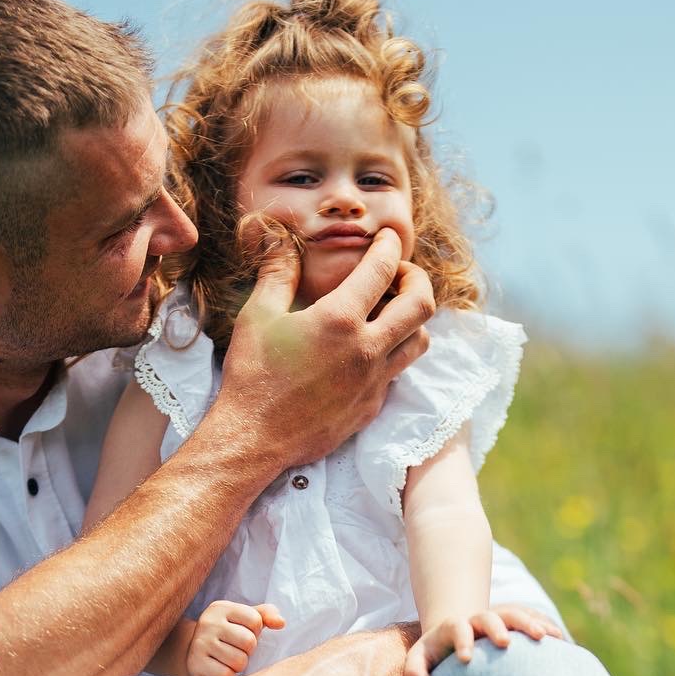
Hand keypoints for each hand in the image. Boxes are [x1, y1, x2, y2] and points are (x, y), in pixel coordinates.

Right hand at [185, 600, 284, 675]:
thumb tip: (281, 623)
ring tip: (227, 659)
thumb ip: (266, 614)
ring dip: (238, 664)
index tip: (243, 633)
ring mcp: (200, 644)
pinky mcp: (197, 664)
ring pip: (239, 661)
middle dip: (248, 650)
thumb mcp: (245, 619)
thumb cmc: (228, 635)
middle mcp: (208, 623)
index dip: (256, 631)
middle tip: (236, 649)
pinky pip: (226, 675)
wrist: (193, 654)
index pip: (256, 620)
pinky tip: (219, 668)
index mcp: (221, 608)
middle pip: (249, 641)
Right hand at [215, 229, 432, 472]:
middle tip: (399, 274)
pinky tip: (368, 350)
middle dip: (417, 279)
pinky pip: (396, 373)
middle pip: (422, 305)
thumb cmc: (252, 374)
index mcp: (340, 320)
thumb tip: (278, 237)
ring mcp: (373, 382)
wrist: (254, 438)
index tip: (387, 239)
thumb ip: (277, 272)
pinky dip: (391, 354)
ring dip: (412, 320)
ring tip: (390, 311)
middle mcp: (367, 349)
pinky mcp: (370, 407)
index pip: (383, 269)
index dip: (389, 245)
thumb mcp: (258, 315)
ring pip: (419, 342)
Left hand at [404, 605, 563, 675]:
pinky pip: (534, 618)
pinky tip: (562, 640)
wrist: (457, 631)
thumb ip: (416, 671)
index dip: (461, 639)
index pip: (457, 627)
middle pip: (489, 615)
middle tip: (506, 643)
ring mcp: (499, 617)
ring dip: (531, 622)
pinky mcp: (515, 621)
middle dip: (498, 627)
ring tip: (548, 638)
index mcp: (453, 626)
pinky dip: (547, 625)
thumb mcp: (420, 658)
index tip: (466, 658)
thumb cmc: (436, 652)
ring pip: (516, 613)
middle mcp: (478, 619)